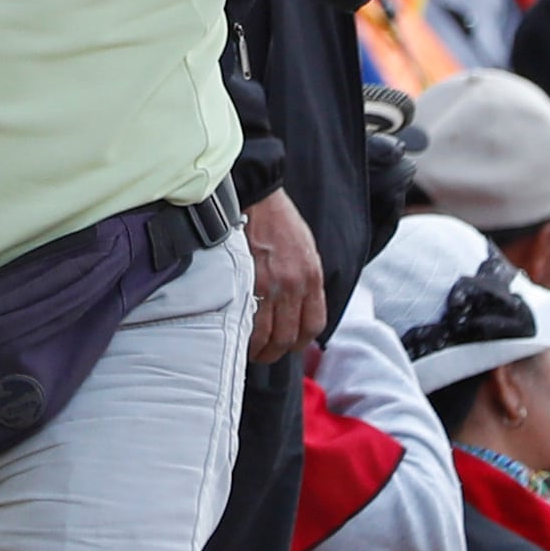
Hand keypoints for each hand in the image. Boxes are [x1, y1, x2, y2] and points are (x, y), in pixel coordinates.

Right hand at [238, 191, 322, 362]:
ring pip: (265, 335)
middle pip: (288, 337)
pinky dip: (242, 333)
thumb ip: (305, 281)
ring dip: (257, 350)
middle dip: (276, 352)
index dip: (301, 342)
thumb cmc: (279, 222)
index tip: (290, 345)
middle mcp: (293, 285)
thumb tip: (298, 310)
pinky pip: (245, 319)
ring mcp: (269, 284)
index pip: (312, 325)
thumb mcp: (306, 251)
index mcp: (312, 277)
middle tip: (265, 354)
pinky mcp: (245, 279)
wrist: (257, 196)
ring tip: (248, 350)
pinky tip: (236, 333)